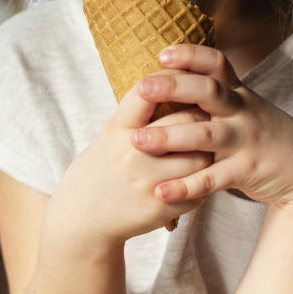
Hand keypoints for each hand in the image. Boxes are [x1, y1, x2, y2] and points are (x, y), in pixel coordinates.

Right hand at [41, 83, 213, 251]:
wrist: (81, 217)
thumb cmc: (100, 168)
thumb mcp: (109, 136)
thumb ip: (138, 116)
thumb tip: (176, 84)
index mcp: (116, 130)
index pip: (148, 92)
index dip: (170, 79)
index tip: (185, 76)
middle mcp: (132, 153)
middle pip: (185, 120)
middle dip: (202, 114)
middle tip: (211, 112)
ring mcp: (147, 182)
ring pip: (200, 157)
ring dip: (209, 150)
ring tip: (210, 146)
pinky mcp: (160, 208)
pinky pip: (197, 190)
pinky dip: (203, 182)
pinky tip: (200, 177)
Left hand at [131, 43, 292, 210]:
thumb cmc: (259, 131)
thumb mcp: (242, 104)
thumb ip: (213, 90)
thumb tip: (170, 72)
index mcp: (237, 92)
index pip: (215, 63)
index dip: (190, 55)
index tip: (162, 55)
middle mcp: (241, 111)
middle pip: (209, 91)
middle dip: (174, 87)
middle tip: (142, 88)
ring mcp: (244, 140)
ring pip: (205, 135)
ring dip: (170, 137)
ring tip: (138, 141)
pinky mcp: (245, 171)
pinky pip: (212, 178)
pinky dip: (186, 185)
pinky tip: (160, 191)